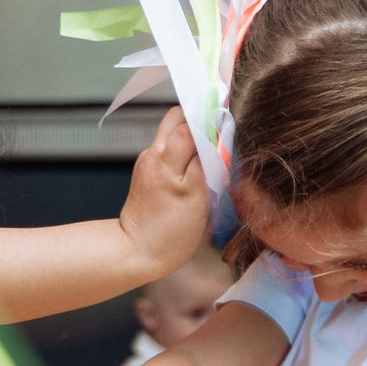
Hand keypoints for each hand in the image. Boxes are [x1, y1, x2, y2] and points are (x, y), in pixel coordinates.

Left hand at [118, 105, 209, 275]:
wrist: (137, 252)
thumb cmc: (170, 231)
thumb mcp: (196, 195)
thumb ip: (205, 160)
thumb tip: (216, 134)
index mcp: (165, 157)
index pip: (189, 120)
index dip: (209, 115)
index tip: (229, 113)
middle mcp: (154, 154)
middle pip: (177, 119)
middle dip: (199, 119)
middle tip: (220, 132)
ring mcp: (149, 162)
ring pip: (173, 134)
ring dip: (193, 136)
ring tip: (213, 152)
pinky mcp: (150, 173)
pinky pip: (171, 151)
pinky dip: (186, 152)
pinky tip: (198, 167)